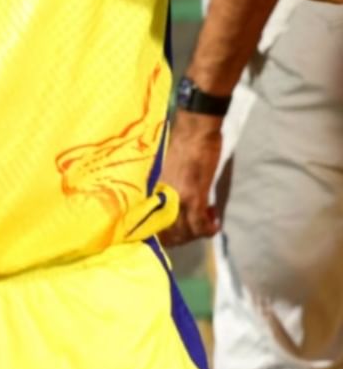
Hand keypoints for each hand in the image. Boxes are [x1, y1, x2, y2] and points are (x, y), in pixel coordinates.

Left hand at [159, 112, 222, 246]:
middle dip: (185, 237)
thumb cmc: (183, 144)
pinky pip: (200, 224)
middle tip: (198, 230)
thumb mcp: (168, 170)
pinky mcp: (194, 196)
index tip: (178, 236)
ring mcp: (178, 199)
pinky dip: (209, 229)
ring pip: (186, 231)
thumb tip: (172, 204)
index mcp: (155, 191)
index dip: (167, 237)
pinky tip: (215, 223)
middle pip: (170, 233)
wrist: (195, 131)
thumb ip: (168, 188)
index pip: (154, 226)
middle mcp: (163, 198)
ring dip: (198, 233)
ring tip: (208, 223)